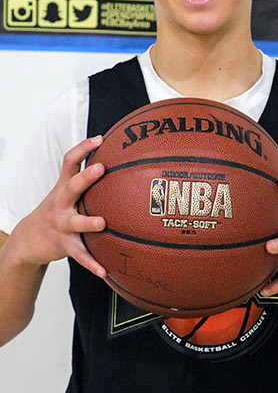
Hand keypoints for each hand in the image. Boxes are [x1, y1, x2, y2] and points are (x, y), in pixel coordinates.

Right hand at [11, 136, 106, 277]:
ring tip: (103, 223)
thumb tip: (117, 161)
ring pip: (75, 222)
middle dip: (86, 177)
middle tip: (101, 168)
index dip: (83, 148)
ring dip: (89, 222)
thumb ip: (84, 178)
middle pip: (72, 187)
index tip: (100, 138)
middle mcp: (61, 203)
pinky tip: (104, 270)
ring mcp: (61, 224)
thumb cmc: (55, 211)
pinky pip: (79, 254)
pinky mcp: (63, 245)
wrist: (28, 240)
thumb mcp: (64, 192)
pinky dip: (92, 263)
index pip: (70, 162)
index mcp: (63, 187)